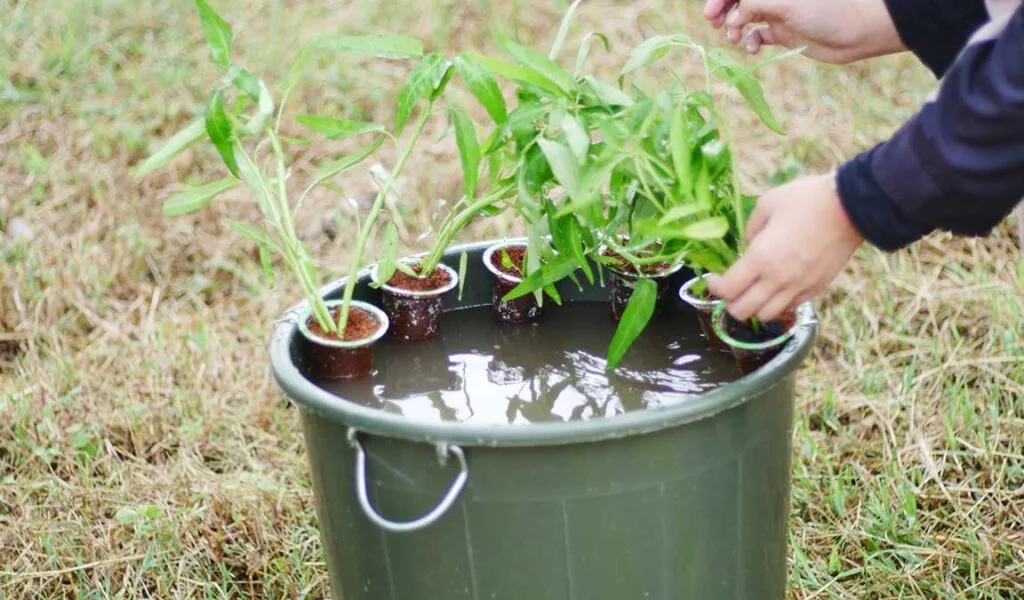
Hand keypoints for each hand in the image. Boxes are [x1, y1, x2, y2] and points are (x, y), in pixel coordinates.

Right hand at [702, 0, 905, 63]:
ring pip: (745, 17)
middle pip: (738, 0)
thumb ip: (753, 4)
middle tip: (715, 25)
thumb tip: (733, 17)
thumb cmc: (826, 10)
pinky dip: (750, 41)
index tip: (711, 12)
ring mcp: (778, 13)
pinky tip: (752, 47)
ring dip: (735, 28)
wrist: (856, 32)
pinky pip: (758, 35)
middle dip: (724, 11)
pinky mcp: (783, 32)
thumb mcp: (784, 3)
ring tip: (734, 39)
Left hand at [706, 174, 862, 321]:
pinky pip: (788, 308)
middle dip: (730, 301)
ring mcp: (798, 288)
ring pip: (765, 316)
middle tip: (730, 287)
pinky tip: (775, 288)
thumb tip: (747, 247)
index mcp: (761, 258)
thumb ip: (750, 229)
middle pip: (742, 311)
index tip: (713, 277)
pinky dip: (776, 304)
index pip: (728, 290)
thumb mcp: (767, 204)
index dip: (714, 287)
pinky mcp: (815, 289)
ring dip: (753, 306)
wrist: (851, 208)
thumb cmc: (806, 200)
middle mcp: (777, 280)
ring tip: (752, 290)